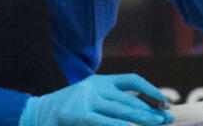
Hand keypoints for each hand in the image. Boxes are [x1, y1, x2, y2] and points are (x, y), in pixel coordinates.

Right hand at [18, 73, 171, 125]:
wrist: (35, 114)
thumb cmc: (67, 112)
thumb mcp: (91, 101)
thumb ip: (111, 104)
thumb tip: (141, 113)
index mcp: (100, 81)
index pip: (132, 80)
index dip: (150, 90)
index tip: (163, 102)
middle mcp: (96, 87)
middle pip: (130, 98)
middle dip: (151, 109)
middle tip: (167, 119)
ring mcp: (87, 99)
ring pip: (121, 109)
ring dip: (141, 118)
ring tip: (157, 124)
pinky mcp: (79, 114)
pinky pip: (103, 121)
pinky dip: (118, 125)